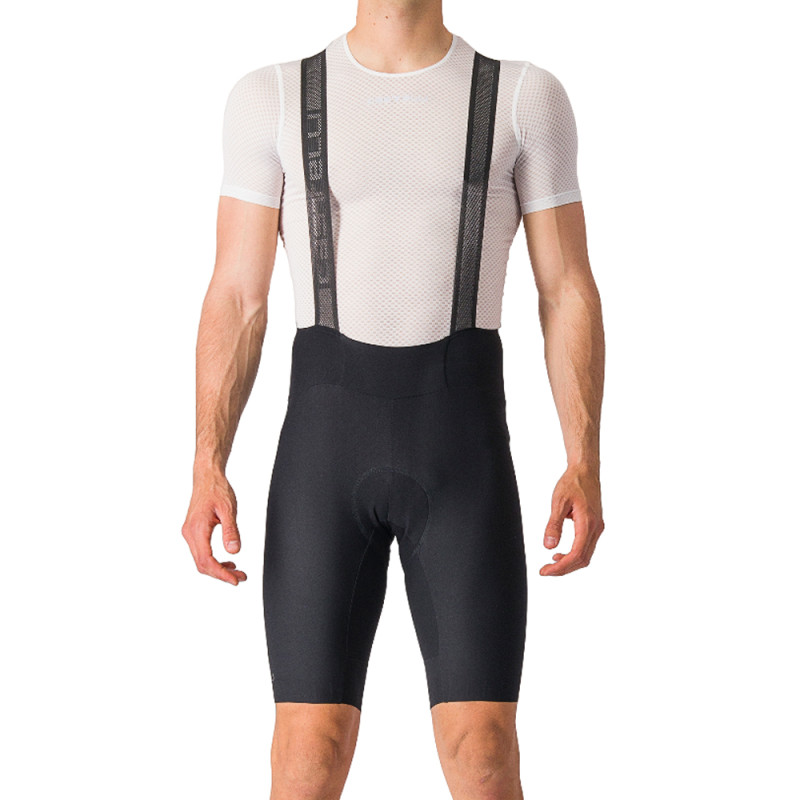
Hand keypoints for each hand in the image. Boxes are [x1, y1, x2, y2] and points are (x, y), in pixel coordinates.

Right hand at [182, 471, 246, 585]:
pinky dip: (214, 561)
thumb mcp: (229, 509)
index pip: (206, 560)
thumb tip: (234, 551)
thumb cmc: (217, 489)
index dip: (221, 574)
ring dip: (218, 569)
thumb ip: (231, 531)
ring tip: (237, 572)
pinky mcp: (193, 532)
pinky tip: (228, 561)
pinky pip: (201, 552)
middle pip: (202, 564)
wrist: (207, 477)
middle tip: (241, 577)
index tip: (235, 580)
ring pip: (201, 560)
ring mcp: (189, 533)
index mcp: (197, 529)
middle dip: (221, 574)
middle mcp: (189, 533)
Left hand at [540, 465, 603, 575]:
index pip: (576, 554)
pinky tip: (559, 553)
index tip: (545, 571)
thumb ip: (553, 525)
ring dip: (569, 563)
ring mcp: (597, 528)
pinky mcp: (595, 526)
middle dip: (563, 569)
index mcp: (588, 523)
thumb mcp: (558, 502)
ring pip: (586, 555)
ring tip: (550, 564)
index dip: (560, 567)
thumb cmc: (572, 483)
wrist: (585, 470)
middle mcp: (596, 528)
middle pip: (583, 560)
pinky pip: (586, 547)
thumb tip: (548, 546)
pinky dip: (574, 555)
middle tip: (545, 571)